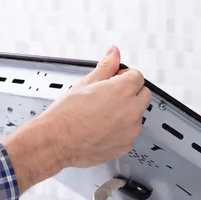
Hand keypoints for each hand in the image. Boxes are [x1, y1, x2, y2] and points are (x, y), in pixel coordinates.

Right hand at [3, 47, 150, 189]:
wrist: (56, 142)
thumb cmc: (66, 116)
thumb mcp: (85, 83)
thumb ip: (106, 66)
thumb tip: (114, 54)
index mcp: (122, 90)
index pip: (138, 76)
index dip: (125, 76)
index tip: (116, 80)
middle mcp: (131, 110)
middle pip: (143, 95)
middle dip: (131, 93)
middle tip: (110, 96)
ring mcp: (130, 130)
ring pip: (137, 116)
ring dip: (126, 113)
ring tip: (102, 115)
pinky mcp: (126, 146)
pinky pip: (130, 134)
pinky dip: (121, 131)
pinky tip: (103, 129)